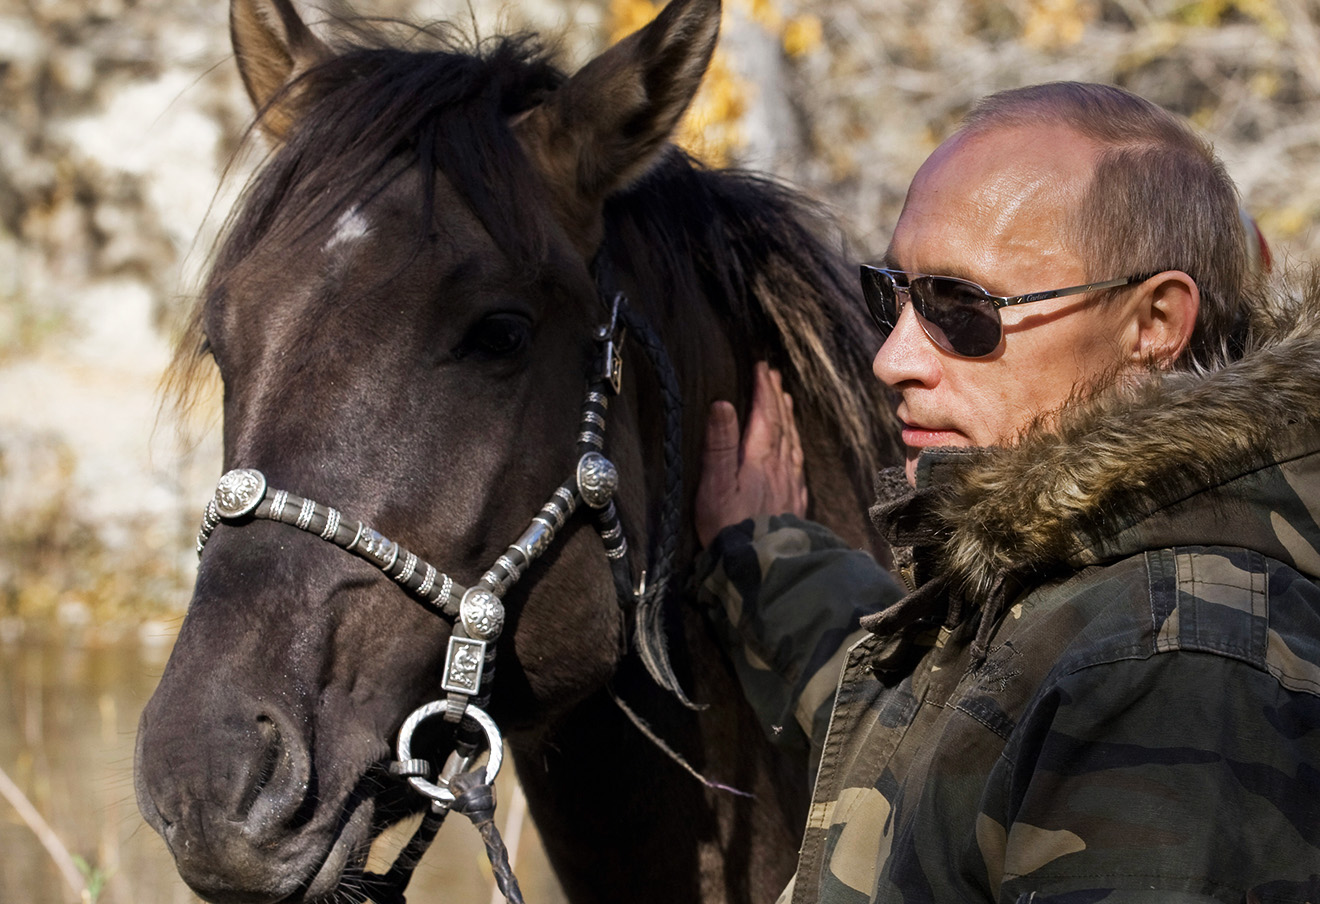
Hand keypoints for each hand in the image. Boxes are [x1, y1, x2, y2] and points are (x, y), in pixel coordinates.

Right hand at [695, 362, 807, 547]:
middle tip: (774, 377)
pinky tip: (794, 450)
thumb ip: (720, 443)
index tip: (762, 368)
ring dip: (788, 420)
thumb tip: (723, 403)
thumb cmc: (729, 525)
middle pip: (781, 425)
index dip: (763, 390)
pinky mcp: (795, 503)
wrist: (761, 564)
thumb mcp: (715, 482)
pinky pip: (798, 465)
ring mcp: (790, 485)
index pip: (764, 415)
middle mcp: (779, 467)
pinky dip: (795, 448)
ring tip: (786, 403)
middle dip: (777, 399)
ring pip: (792, 443)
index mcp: (759, 458)